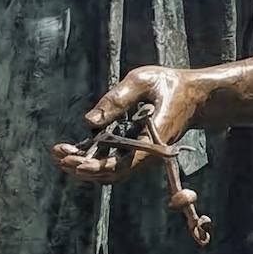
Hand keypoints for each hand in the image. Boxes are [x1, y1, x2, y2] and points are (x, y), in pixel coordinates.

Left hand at [50, 65, 205, 182]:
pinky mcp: (136, 150)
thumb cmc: (170, 84)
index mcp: (151, 140)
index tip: (72, 160)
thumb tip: (89, 121)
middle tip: (57, 154)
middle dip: (82, 167)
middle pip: (111, 173)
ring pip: (110, 171)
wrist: (194, 96)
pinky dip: (92, 158)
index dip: (93, 167)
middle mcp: (146, 155)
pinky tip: (73, 149)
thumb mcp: (143, 80)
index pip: (120, 165)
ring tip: (59, 153)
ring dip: (84, 165)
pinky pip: (113, 161)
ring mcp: (141, 155)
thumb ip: (117, 98)